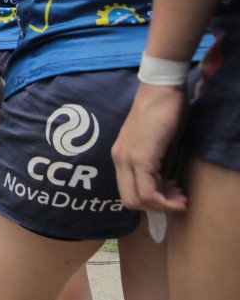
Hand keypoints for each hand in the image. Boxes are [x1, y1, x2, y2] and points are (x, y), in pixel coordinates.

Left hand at [112, 82, 188, 211]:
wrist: (160, 91)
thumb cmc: (163, 113)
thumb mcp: (160, 146)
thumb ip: (158, 165)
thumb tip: (164, 185)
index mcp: (122, 156)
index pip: (128, 191)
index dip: (150, 200)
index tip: (172, 194)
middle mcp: (119, 160)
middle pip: (129, 200)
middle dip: (156, 207)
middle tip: (177, 199)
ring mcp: (127, 159)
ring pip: (136, 200)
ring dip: (162, 205)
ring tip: (181, 197)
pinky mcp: (140, 158)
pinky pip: (147, 191)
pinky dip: (164, 200)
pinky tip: (178, 195)